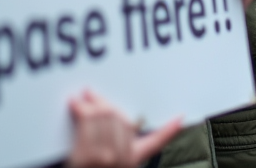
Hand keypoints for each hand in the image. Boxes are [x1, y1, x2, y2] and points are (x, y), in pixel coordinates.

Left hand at [66, 89, 181, 167]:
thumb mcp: (115, 164)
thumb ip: (121, 148)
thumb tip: (125, 123)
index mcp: (133, 161)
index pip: (157, 143)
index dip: (171, 130)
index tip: (180, 118)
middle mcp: (122, 160)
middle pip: (119, 118)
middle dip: (104, 102)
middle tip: (92, 94)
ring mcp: (105, 159)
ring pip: (102, 116)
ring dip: (89, 104)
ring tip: (81, 99)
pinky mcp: (87, 157)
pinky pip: (86, 124)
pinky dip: (79, 110)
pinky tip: (75, 105)